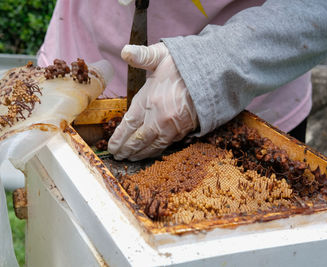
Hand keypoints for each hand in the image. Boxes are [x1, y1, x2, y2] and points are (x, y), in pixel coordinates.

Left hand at [108, 43, 197, 160]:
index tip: (111, 146)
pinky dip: (155, 151)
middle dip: (126, 150)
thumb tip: (125, 51)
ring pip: (152, 146)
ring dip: (139, 154)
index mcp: (149, 100)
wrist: (214, 74)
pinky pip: (166, 145)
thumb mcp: (161, 55)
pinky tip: (150, 152)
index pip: (128, 125)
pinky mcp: (184, 130)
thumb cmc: (185, 64)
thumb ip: (142, 56)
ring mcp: (172, 126)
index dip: (118, 138)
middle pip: (138, 140)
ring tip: (130, 158)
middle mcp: (159, 117)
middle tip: (118, 156)